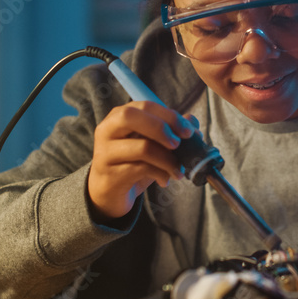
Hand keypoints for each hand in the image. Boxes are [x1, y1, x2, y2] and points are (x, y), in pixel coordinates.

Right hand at [88, 101, 197, 218]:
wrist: (110, 192)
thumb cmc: (132, 162)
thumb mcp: (152, 144)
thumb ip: (171, 130)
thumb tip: (192, 121)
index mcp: (119, 116)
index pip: (145, 106)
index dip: (170, 116)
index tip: (188, 131)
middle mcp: (108, 130)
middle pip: (131, 117)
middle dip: (162, 128)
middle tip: (178, 144)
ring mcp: (105, 152)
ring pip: (142, 147)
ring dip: (168, 160)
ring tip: (178, 171)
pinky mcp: (110, 174)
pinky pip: (141, 169)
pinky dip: (160, 174)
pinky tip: (165, 180)